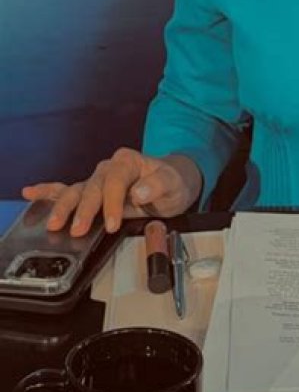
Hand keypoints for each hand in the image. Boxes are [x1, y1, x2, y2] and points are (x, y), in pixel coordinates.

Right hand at [22, 148, 202, 235]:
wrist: (173, 184)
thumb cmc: (173, 182)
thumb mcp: (174, 183)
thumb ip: (159, 185)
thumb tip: (139, 191)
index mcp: (128, 161)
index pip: (115, 181)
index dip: (112, 203)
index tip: (112, 223)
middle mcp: (109, 168)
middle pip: (92, 187)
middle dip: (84, 209)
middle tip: (78, 230)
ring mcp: (98, 180)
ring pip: (77, 190)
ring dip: (64, 206)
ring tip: (55, 223)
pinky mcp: (92, 192)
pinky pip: (67, 189)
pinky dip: (49, 191)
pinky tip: (31, 193)